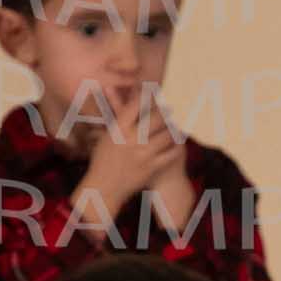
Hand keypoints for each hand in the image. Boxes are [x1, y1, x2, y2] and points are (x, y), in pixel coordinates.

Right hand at [74, 87, 180, 222]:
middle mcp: (132, 139)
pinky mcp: (152, 167)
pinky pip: (170, 154)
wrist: (105, 187)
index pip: (136, 106)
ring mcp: (143, 153)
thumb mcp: (106, 137)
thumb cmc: (103, 160)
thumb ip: (118, 121)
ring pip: (166, 135)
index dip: (147, 97)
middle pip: (156, 119)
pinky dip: (176, 147)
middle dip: (165, 112)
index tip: (154, 94)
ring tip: (177, 125)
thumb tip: (125, 105)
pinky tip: (178, 144)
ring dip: (173, 129)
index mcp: (118, 129)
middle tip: (171, 109)